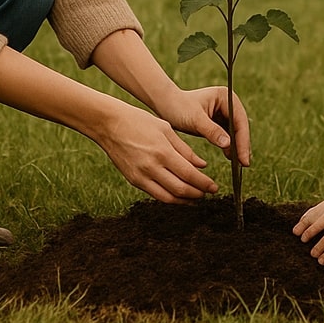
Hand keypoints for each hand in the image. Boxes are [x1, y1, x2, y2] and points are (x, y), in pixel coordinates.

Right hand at [92, 101, 221, 203]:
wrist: (109, 124)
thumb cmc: (139, 121)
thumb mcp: (166, 129)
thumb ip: (185, 149)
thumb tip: (202, 166)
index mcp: (162, 151)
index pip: (189, 174)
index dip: (204, 184)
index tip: (214, 187)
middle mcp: (152, 167)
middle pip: (180, 189)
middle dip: (198, 193)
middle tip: (209, 193)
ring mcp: (141, 176)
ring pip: (168, 197)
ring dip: (185, 200)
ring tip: (196, 197)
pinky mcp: (133, 180)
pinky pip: (155, 194)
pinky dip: (170, 197)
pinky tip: (178, 194)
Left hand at [155, 85, 251, 166]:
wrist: (165, 105)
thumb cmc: (178, 108)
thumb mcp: (195, 120)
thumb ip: (212, 131)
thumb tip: (229, 144)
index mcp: (226, 96)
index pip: (240, 120)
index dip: (243, 140)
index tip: (243, 158)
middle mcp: (228, 103)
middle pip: (240, 127)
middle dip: (242, 145)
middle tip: (244, 164)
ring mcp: (224, 112)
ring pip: (236, 132)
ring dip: (237, 147)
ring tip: (239, 165)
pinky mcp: (218, 121)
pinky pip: (228, 135)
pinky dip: (229, 146)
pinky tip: (230, 158)